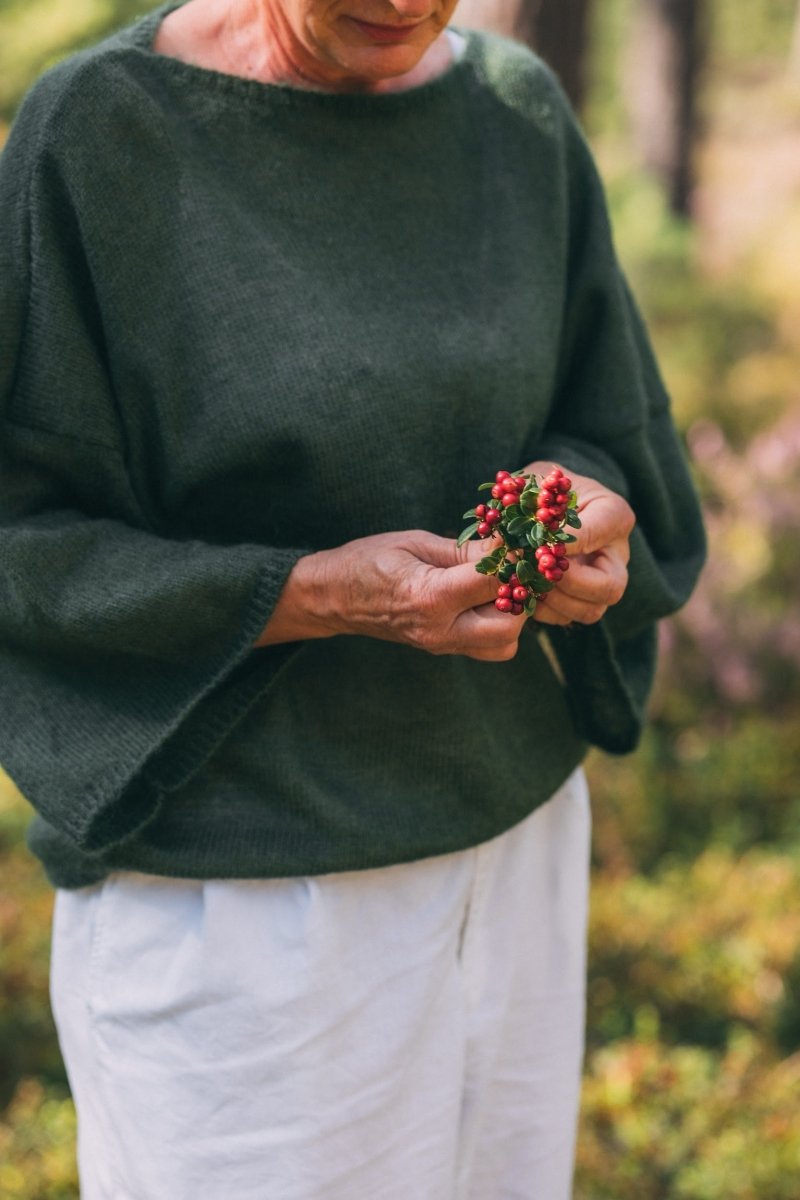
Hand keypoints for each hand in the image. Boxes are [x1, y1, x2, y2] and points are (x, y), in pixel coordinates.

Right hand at [256, 529, 528, 660]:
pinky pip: (487, 647)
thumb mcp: (415, 543)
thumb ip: (464, 551)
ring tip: (499, 585)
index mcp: (430, 597)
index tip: (518, 541)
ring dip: (512, 615)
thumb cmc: (369, 561)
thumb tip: (508, 546)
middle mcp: (439, 630)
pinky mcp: (443, 649)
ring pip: (504, 645)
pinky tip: (485, 599)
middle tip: (513, 568)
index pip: (495, 581)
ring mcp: (441, 645)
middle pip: (510, 625)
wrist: (333, 598)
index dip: (514, 558)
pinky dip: (497, 625)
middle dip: (521, 594)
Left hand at [523, 463, 634, 627]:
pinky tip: (520, 591)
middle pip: (611, 587)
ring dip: (553, 603)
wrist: (544, 501)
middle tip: (538, 571)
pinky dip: (541, 611)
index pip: (601, 531)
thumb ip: (523, 506)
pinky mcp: (581, 600)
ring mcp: (602, 582)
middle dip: (570, 584)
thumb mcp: (535, 482)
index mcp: (613, 515)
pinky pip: (567, 618)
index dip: (568, 543)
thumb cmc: (542, 487)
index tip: (538, 544)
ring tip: (525, 582)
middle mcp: (616, 554)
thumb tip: (500, 545)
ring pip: (592, 610)